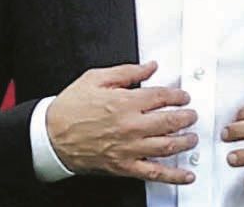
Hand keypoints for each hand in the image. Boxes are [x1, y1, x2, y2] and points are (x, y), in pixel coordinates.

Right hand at [46, 61, 197, 184]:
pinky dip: (174, 176)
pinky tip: (186, 175)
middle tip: (191, 115)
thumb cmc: (70, 108)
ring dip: (185, 141)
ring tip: (191, 137)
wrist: (51, 136)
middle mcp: (130, 126)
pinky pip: (154, 173)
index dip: (178, 96)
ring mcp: (129, 148)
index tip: (183, 96)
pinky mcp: (124, 166)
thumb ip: (127, 72)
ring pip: (167, 146)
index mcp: (125, 102)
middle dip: (186, 117)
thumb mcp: (96, 78)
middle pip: (170, 121)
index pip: (162, 97)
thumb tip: (149, 67)